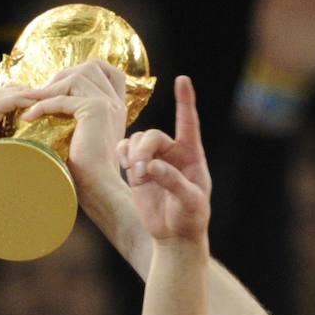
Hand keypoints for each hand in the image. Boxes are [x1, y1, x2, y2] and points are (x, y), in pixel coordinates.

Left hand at [0, 85, 40, 160]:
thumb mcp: (8, 175)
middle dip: (16, 93)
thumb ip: (20, 159)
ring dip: (14, 97)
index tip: (36, 101)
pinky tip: (27, 112)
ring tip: (34, 101)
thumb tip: (44, 149)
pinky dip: (12, 106)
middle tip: (38, 96)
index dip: (16, 99)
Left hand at [20, 60, 128, 187]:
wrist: (97, 186)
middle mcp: (115, 102)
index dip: (86, 70)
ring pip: (75, 77)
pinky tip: (29, 118)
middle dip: (62, 76)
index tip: (62, 84)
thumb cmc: (86, 168)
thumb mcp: (83, 134)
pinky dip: (41, 106)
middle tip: (41, 94)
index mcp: (116, 106)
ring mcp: (108, 104)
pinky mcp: (95, 110)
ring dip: (50, 88)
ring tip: (32, 104)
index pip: (110, 71)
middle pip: (92, 66)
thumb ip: (77, 114)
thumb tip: (51, 97)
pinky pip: (61, 98)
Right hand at [120, 76, 210, 243]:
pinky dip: (123, 154)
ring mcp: (154, 159)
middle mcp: (173, 152)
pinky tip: (126, 166)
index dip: (185, 101)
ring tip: (137, 177)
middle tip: (140, 173)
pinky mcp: (137, 169)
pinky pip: (125, 150)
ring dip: (133, 156)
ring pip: (137, 141)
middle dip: (143, 151)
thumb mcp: (190, 201)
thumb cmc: (190, 218)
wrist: (174, 235)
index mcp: (192, 154)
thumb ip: (173, 182)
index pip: (188, 123)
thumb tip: (152, 168)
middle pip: (152, 135)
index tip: (182, 80)